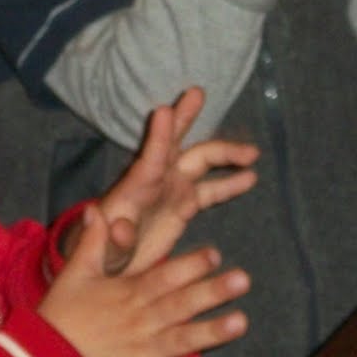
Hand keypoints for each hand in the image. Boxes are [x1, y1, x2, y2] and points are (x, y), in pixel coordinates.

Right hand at [39, 206, 248, 356]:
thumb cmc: (61, 315)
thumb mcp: (74, 273)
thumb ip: (93, 242)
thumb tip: (96, 208)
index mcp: (128, 292)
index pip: (164, 275)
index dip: (190, 263)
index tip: (216, 252)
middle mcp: (141, 319)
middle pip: (181, 303)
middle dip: (212, 291)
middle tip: (244, 279)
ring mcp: (141, 350)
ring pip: (181, 339)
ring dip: (210, 332)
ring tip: (240, 323)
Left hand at [93, 88, 258, 276]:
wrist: (112, 264)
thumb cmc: (103, 255)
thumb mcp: (107, 253)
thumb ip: (113, 242)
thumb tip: (119, 228)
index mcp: (136, 189)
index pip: (149, 158)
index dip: (157, 136)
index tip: (163, 110)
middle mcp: (156, 180)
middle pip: (175, 143)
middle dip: (185, 118)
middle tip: (197, 93)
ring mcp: (171, 188)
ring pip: (201, 161)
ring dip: (225, 153)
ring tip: (253, 152)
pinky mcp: (183, 204)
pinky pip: (211, 189)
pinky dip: (230, 182)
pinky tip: (252, 176)